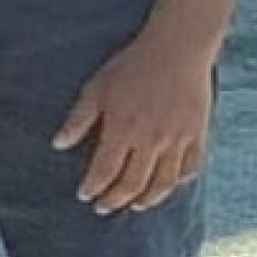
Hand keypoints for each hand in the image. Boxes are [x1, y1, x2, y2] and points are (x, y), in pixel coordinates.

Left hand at [52, 24, 216, 213]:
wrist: (178, 48)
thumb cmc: (133, 66)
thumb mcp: (97, 88)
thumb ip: (78, 119)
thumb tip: (58, 145)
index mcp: (123, 130)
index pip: (105, 171)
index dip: (93, 187)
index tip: (84, 195)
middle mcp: (151, 141)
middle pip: (132, 184)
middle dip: (115, 200)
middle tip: (103, 207)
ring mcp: (177, 140)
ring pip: (163, 183)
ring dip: (147, 199)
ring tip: (135, 206)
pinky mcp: (198, 135)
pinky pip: (190, 168)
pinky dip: (178, 183)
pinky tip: (167, 186)